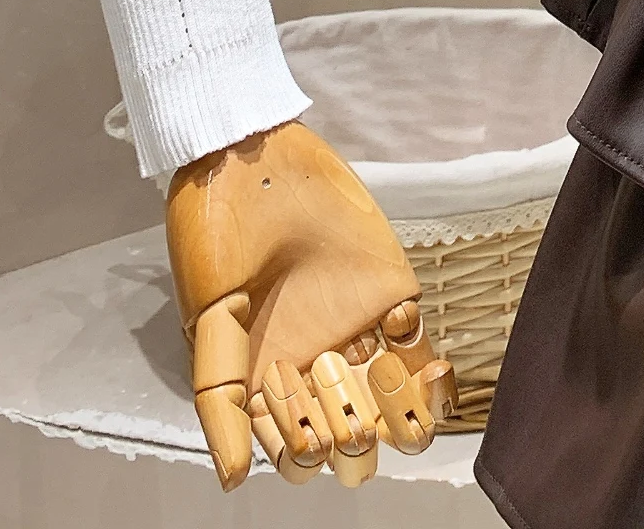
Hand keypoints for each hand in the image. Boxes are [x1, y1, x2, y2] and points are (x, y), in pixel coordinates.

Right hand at [166, 120, 455, 489]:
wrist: (256, 162)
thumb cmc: (217, 240)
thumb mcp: (211, 322)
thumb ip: (222, 400)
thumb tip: (232, 480)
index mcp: (264, 379)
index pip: (293, 448)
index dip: (304, 458)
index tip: (309, 442)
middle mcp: (314, 362)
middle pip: (347, 433)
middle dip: (356, 446)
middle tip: (352, 429)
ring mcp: (355, 328)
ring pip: (390, 400)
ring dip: (403, 418)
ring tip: (404, 417)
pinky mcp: (390, 290)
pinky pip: (416, 344)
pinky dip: (429, 372)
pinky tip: (432, 370)